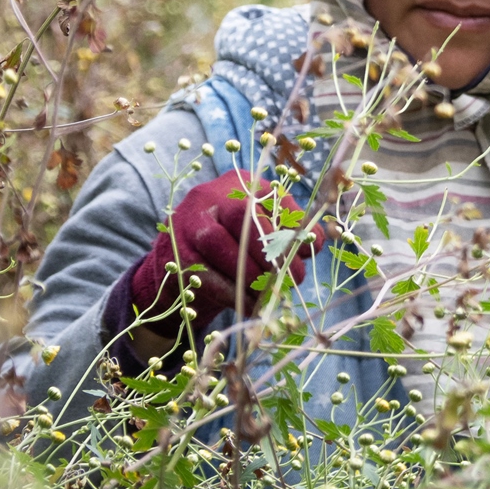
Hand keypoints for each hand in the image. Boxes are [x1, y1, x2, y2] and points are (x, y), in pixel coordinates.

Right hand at [126, 171, 316, 334]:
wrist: (180, 256)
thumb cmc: (233, 240)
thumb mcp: (260, 227)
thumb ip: (287, 231)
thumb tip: (315, 243)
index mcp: (239, 184)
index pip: (271, 196)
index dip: (293, 225)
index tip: (309, 251)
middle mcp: (210, 196)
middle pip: (243, 216)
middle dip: (270, 250)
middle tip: (292, 278)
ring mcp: (187, 223)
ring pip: (219, 243)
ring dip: (249, 273)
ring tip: (270, 293)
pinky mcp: (174, 254)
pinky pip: (202, 272)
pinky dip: (229, 292)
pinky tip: (248, 305)